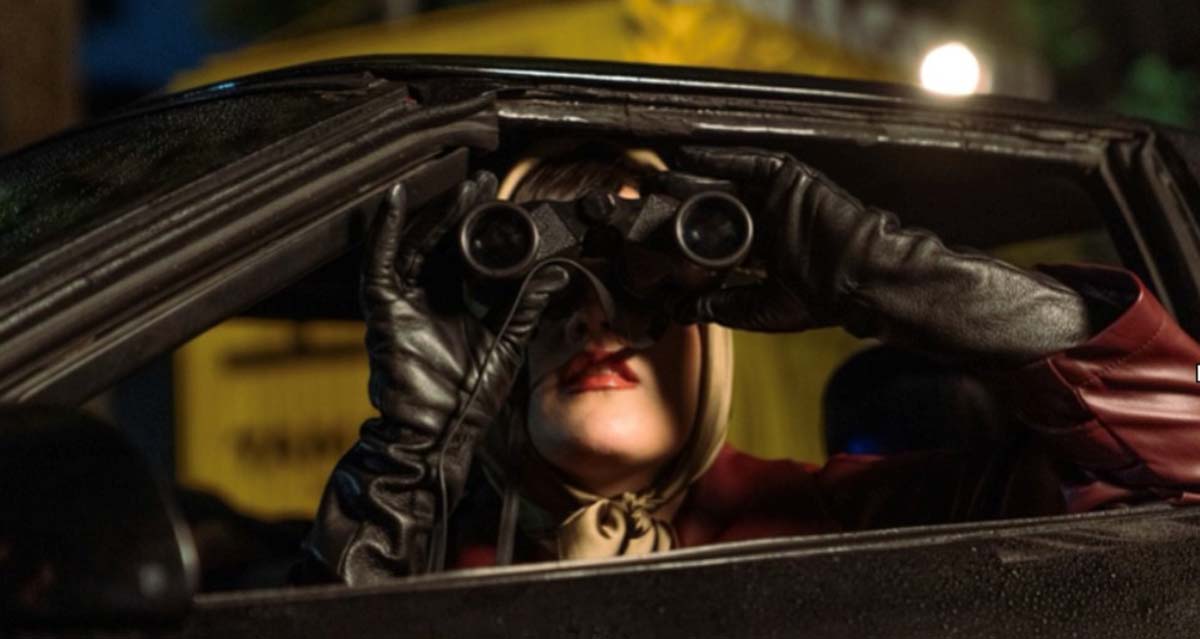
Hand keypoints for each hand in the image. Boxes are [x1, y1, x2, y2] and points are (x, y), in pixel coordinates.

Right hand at [306, 172, 568, 582]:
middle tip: (483, 181)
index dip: (482, 226)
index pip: (468, 254)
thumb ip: (530, 306)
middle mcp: (427, 297)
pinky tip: (400, 199)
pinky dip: (388, 229)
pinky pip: (381, 261)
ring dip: (435, 212)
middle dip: (460, 211)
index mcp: (456, 303)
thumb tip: (559, 274)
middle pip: (441, 243)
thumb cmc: (467, 397)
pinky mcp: (384, 308)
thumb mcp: (509, 341)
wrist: (436, 433)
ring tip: (456, 184)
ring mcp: (403, 301)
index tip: (502, 199)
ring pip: (416, 243)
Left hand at [670, 146, 1092, 364]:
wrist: (862, 281)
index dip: (682, 234)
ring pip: (727, 181)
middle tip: (643, 195)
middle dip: (680, 201)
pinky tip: (689, 156)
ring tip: (657, 173)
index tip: (647, 233)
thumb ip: (719, 305)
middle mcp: (766, 221)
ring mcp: (778, 199)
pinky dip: (720, 158)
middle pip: (714, 204)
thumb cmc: (822, 299)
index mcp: (761, 250)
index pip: (713, 237)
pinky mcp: (792, 180)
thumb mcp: (758, 308)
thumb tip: (679, 312)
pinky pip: (750, 162)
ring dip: (692, 176)